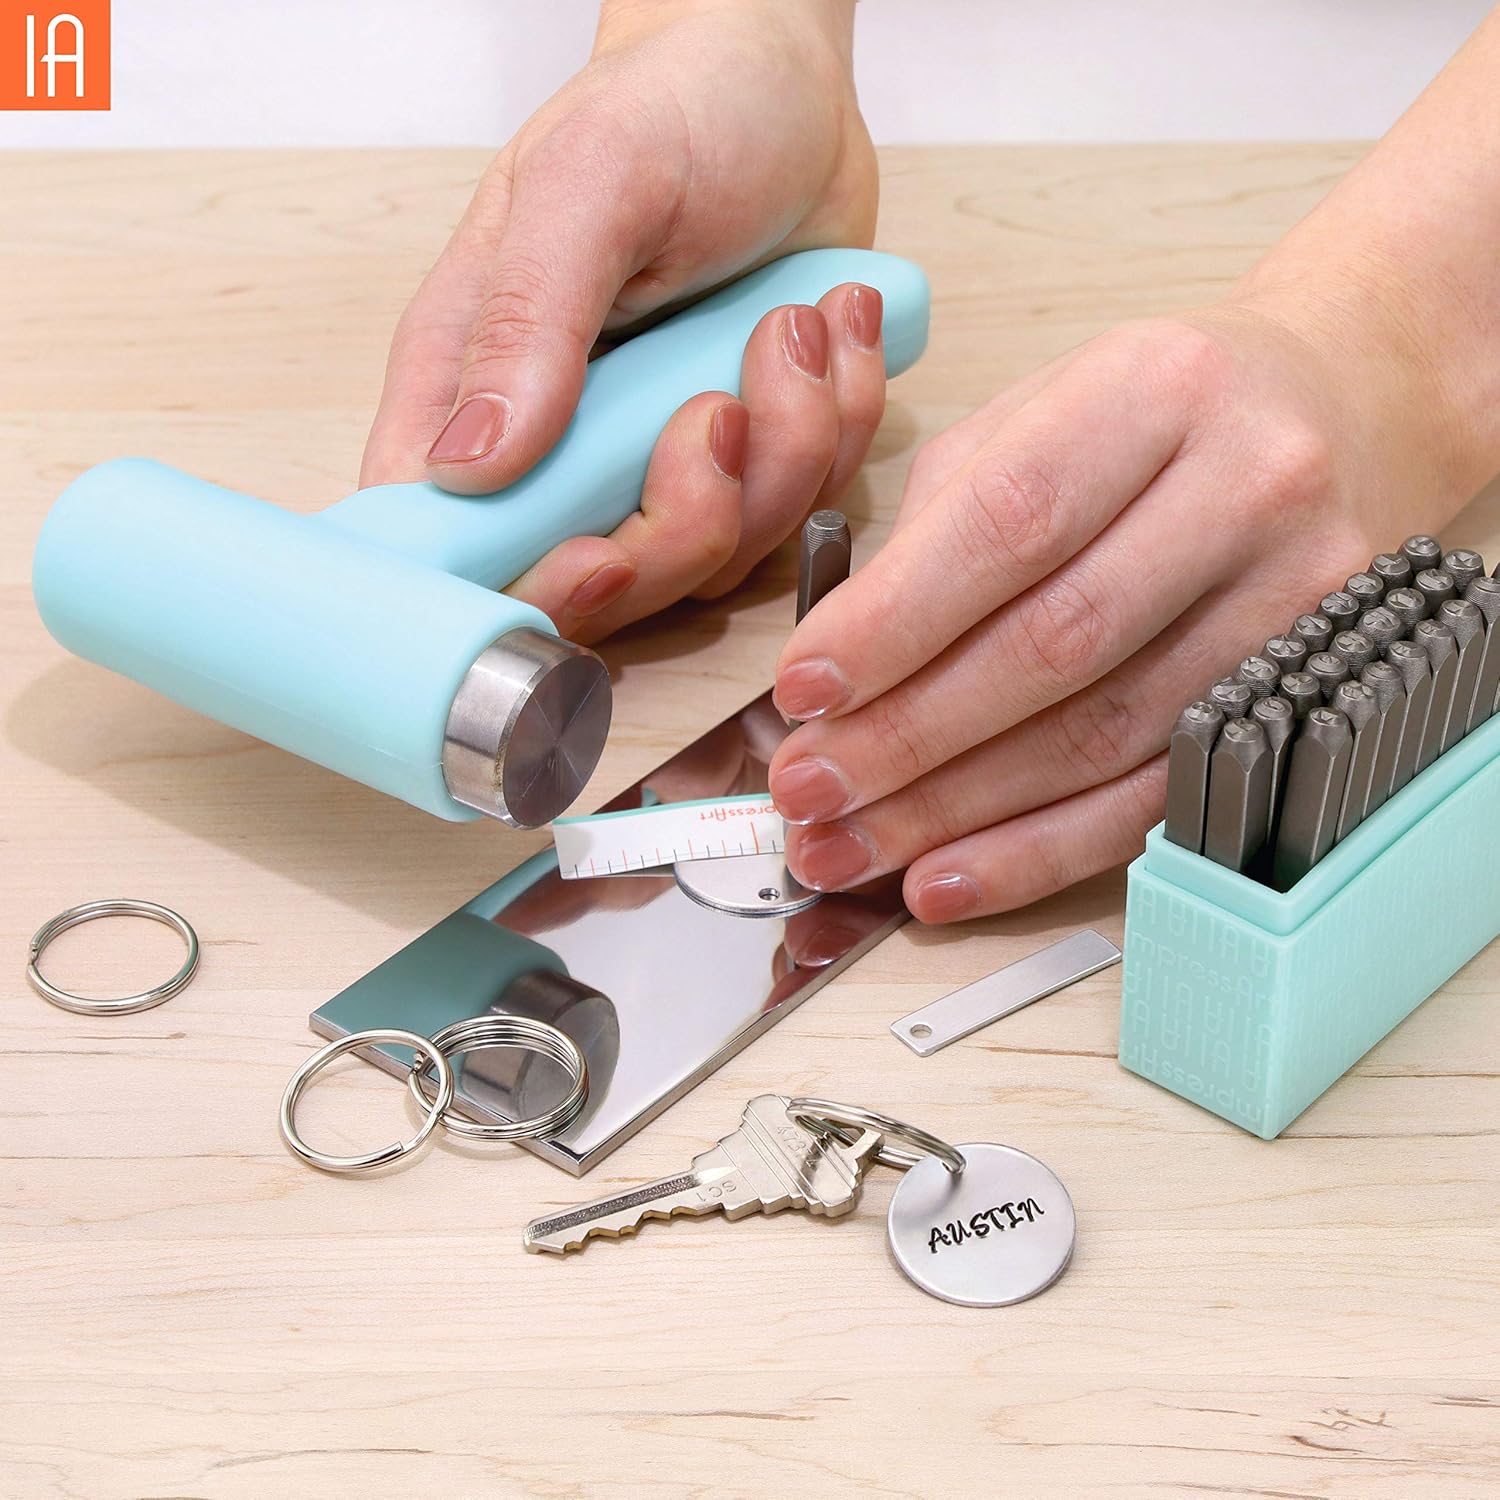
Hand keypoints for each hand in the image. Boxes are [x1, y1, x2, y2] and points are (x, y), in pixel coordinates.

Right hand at [361, 0, 884, 642]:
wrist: (782, 83)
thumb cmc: (672, 107)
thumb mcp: (590, 185)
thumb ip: (527, 322)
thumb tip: (474, 463)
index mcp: (473, 389)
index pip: (454, 550)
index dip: (528, 589)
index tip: (602, 552)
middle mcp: (561, 447)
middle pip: (604, 588)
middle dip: (687, 523)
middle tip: (720, 409)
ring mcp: (656, 462)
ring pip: (716, 560)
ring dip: (782, 455)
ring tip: (790, 330)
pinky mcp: (748, 459)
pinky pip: (799, 510)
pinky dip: (835, 432)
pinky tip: (829, 334)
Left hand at [767, 292, 1489, 921]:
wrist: (1342, 414)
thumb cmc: (1159, 417)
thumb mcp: (1041, 412)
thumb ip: (938, 521)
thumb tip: (836, 667)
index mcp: (1159, 390)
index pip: (1010, 520)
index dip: (897, 621)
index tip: (803, 688)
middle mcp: (1247, 489)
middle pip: (1056, 645)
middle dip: (908, 737)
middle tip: (808, 792)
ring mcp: (1297, 602)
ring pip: (1104, 738)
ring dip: (956, 813)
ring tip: (851, 847)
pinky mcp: (1305, 695)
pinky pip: (1155, 801)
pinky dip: (1040, 852)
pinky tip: (949, 877)